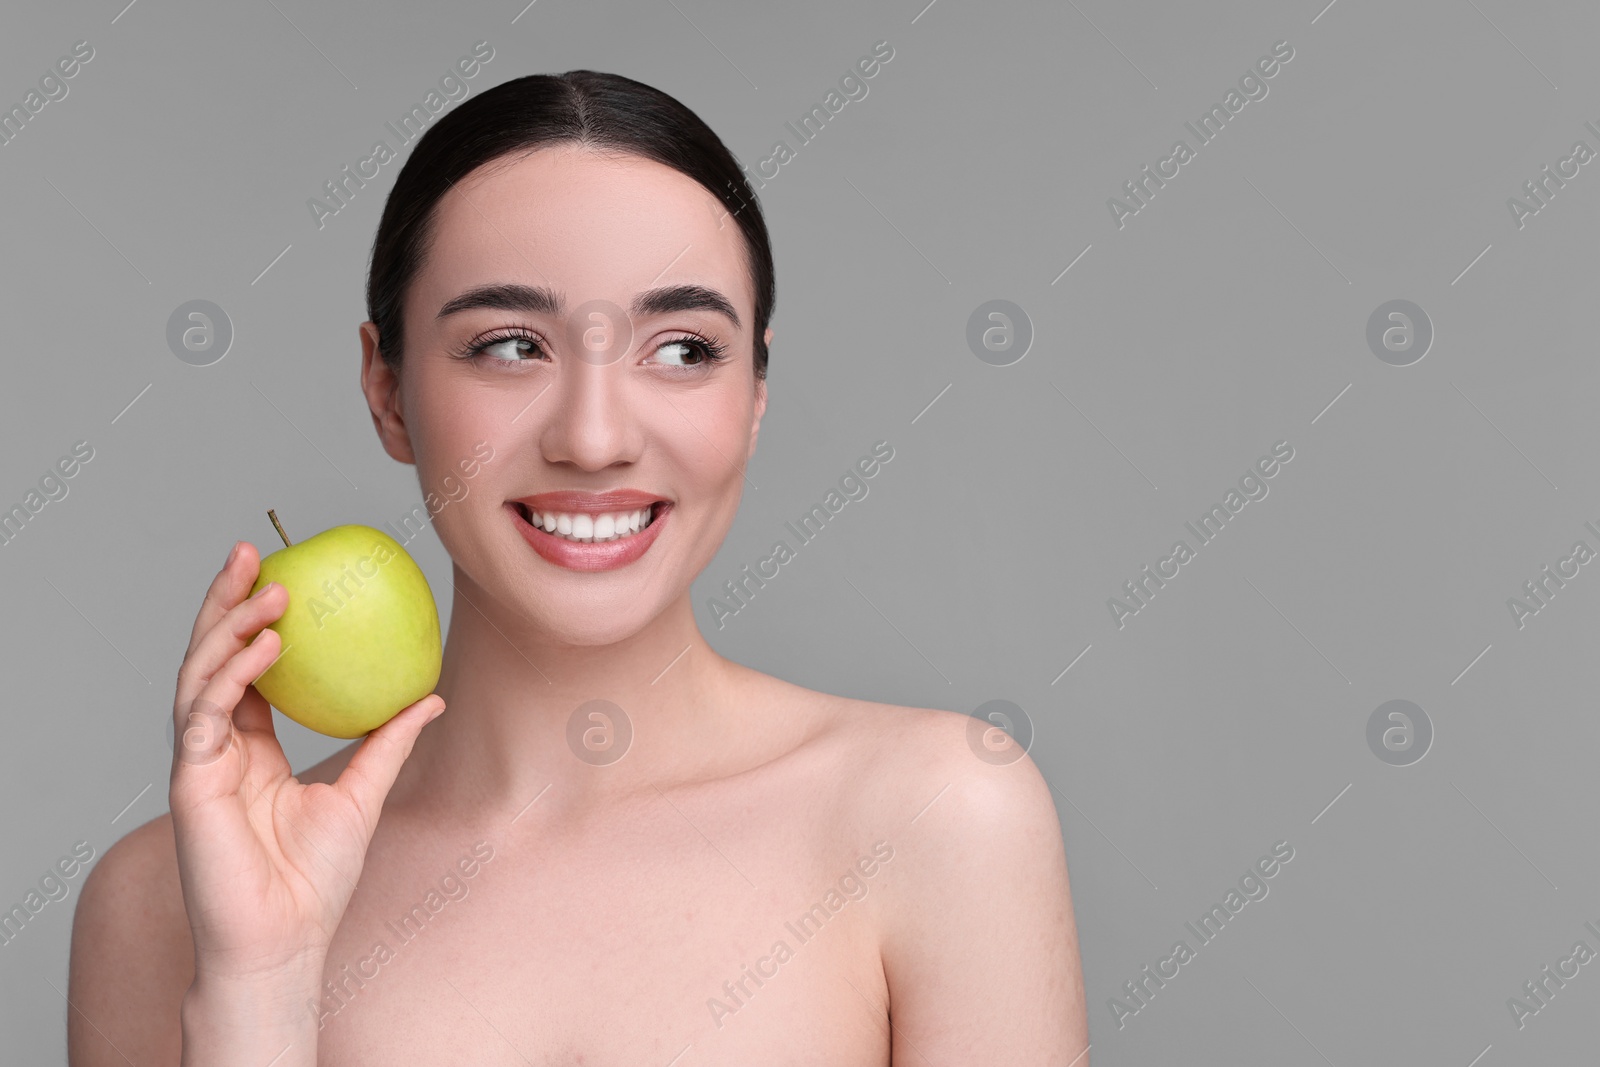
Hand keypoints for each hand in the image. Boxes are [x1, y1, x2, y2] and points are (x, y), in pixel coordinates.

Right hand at [168, 539, 444, 986]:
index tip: (280, 571)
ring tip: (269, 590)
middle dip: (224, 601)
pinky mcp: (190, 781)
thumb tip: (432, 696)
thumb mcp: (366, 793)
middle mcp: (219, 746)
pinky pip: (206, 715)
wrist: (286, 939)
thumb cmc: (317, 879)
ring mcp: (199, 762)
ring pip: (201, 675)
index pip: (247, 668)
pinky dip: (232, 676)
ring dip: (229, 627)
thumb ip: (389, 742)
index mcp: (252, 748)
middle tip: (250, 550)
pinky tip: (265, 648)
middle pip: (212, 657)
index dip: (253, 619)